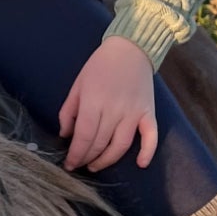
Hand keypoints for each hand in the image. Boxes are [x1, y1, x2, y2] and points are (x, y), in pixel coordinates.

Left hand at [58, 35, 158, 170]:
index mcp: (94, 102)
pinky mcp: (149, 113)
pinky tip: (141, 164)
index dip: (76, 154)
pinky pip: (151, 137)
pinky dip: (147, 152)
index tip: (69, 164)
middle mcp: (115, 110)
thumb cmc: (99, 67)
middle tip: (78, 165)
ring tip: (95, 166)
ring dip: (107, 160)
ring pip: (121, 145)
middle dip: (87, 158)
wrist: (131, 49)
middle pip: (100, 143)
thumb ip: (68, 112)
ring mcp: (134, 113)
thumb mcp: (77, 85)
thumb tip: (65, 135)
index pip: (84, 136)